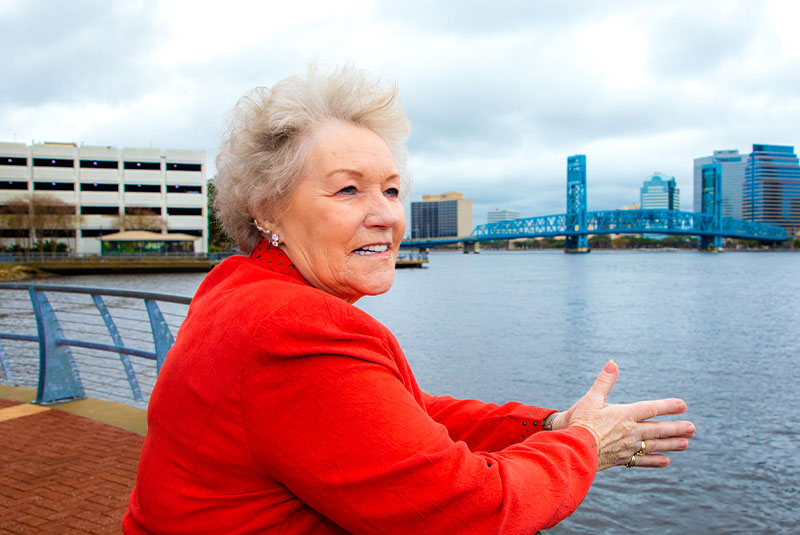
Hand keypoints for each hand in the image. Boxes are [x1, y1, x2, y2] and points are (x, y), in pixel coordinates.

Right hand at [557, 360, 694, 470]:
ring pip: (654, 445)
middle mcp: (630, 431)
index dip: (667, 406)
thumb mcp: (591, 398)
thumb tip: (612, 362)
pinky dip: (655, 461)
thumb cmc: (581, 421)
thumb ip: (604, 381)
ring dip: (671, 444)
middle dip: (676, 428)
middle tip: (692, 428)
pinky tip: (666, 461)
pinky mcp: (622, 459)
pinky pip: (643, 461)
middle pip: (658, 429)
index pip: (651, 408)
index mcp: (624, 415)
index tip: (683, 405)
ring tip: (686, 444)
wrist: (574, 448)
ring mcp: (628, 447)